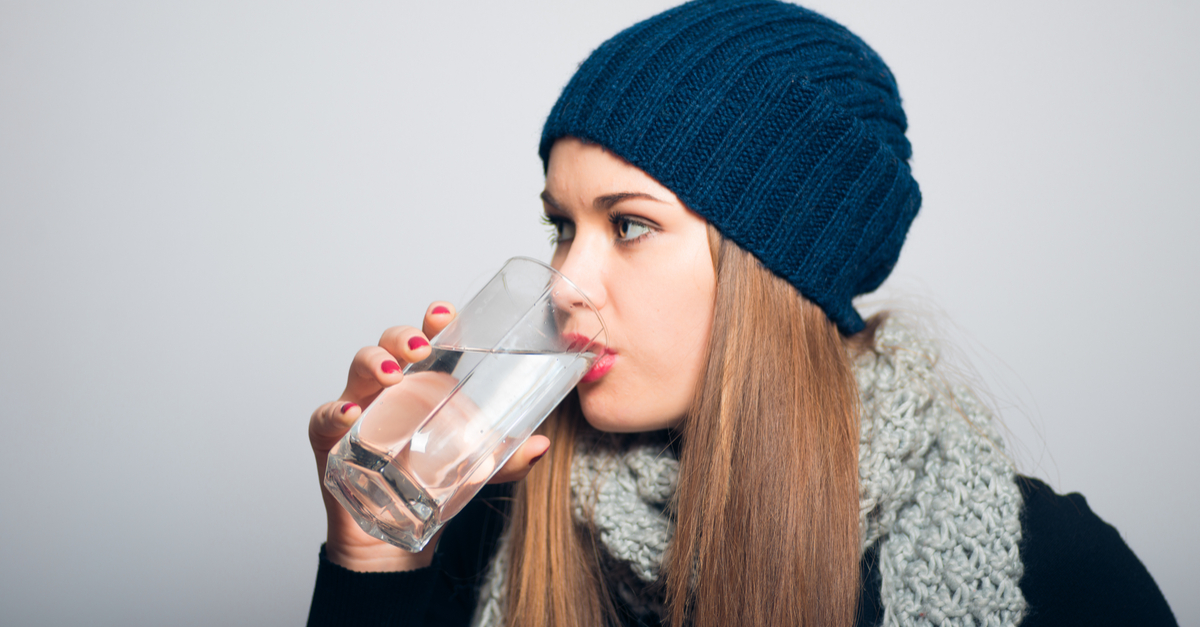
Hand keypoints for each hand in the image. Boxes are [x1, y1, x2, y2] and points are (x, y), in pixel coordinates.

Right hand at [308, 301, 550, 571]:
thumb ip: (508, 458)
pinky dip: (334, 411)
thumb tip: (540, 445)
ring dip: (374, 363)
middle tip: (421, 346)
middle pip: (389, 344)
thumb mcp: (477, 471)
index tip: (445, 314)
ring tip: (392, 373)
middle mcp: (388, 388)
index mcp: (422, 383)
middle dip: (403, 336)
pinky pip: (325, 418)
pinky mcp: (331, 438)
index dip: (433, 322)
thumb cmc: (428, 484)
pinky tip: (350, 414)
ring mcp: (358, 409)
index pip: (427, 340)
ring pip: (358, 368)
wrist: (391, 535)